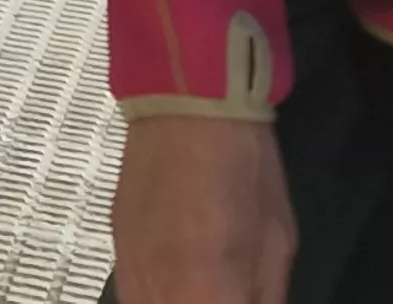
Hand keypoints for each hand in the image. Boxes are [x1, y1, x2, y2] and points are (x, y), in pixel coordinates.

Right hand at [109, 112, 293, 303]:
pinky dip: (159, 293)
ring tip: (204, 284)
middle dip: (209, 301)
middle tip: (227, 289)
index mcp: (205, 291)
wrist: (185, 107)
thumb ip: (264, 295)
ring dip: (181, 300)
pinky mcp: (116, 247)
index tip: (245, 296)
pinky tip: (179, 275)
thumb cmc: (243, 168)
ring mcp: (127, 270)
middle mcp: (156, 290)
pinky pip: (135, 292)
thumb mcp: (277, 242)